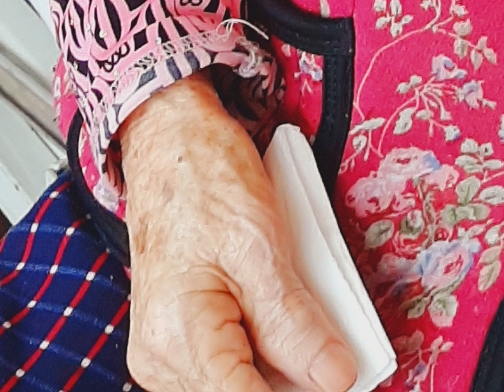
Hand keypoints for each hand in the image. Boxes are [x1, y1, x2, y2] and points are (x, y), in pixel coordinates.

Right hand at [118, 73, 357, 391]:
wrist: (167, 136)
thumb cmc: (203, 175)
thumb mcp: (260, 244)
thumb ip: (295, 322)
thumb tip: (336, 378)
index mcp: (179, 339)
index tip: (342, 378)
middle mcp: (162, 357)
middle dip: (296, 374)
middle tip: (336, 338)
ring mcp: (166, 350)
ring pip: (240, 380)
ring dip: (281, 358)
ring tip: (303, 304)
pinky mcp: (178, 335)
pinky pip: (230, 359)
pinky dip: (264, 341)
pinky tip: (279, 305)